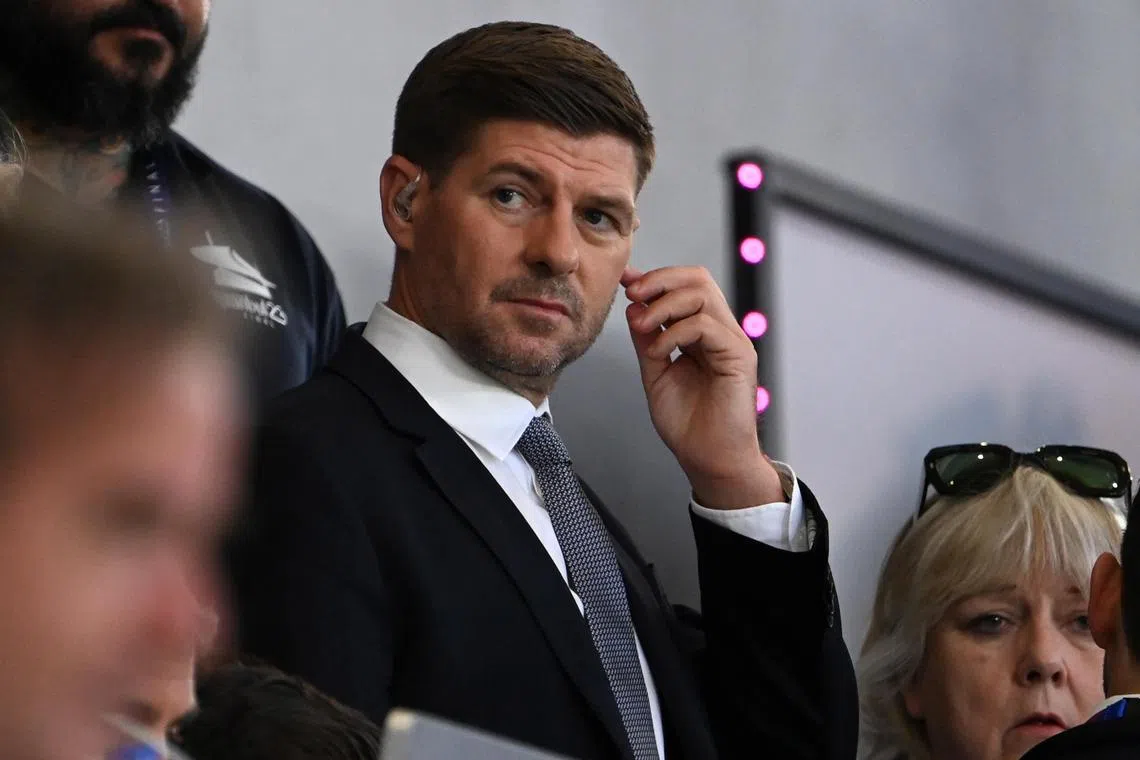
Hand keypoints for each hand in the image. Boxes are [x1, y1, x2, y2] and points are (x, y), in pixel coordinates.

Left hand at [622, 266, 783, 508]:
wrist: (707, 459)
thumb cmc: (688, 424)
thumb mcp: (655, 373)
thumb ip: (647, 341)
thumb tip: (634, 306)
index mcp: (701, 333)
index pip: (685, 287)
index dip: (655, 278)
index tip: (625, 280)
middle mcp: (719, 332)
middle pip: (698, 278)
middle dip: (660, 279)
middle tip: (632, 294)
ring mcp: (731, 342)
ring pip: (702, 294)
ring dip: (663, 305)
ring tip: (642, 326)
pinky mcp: (738, 357)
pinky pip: (706, 326)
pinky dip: (674, 332)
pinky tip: (659, 349)